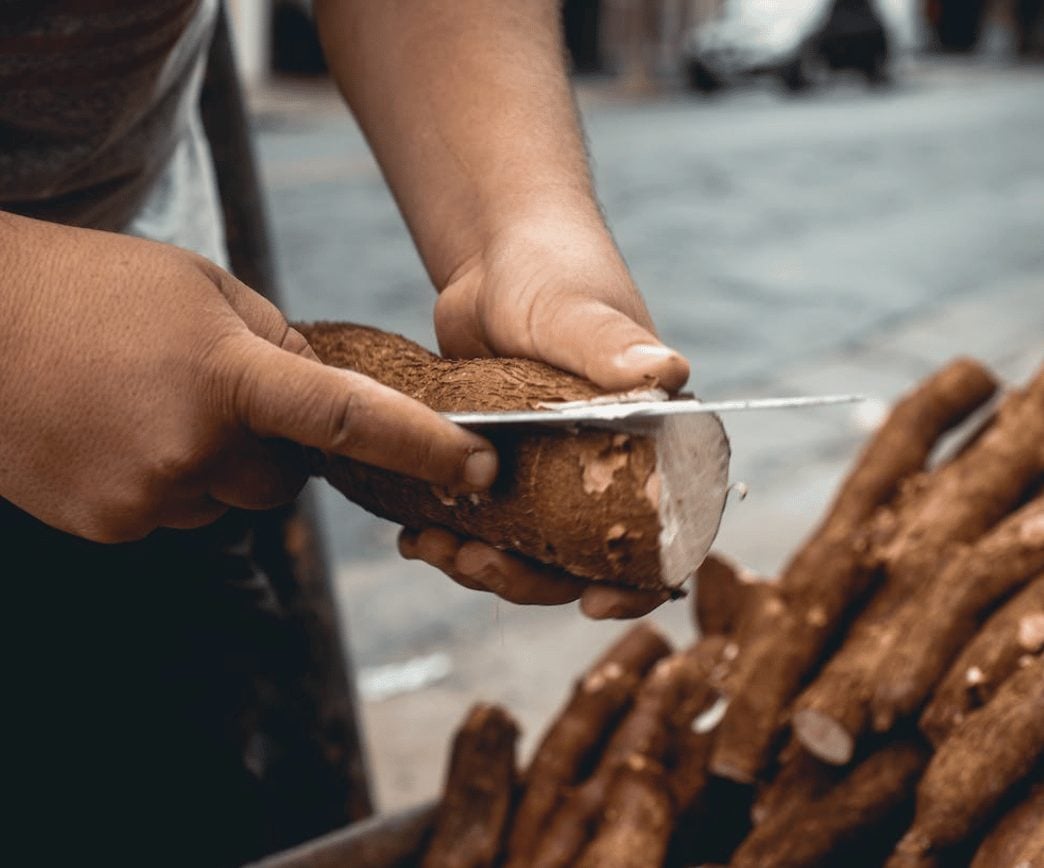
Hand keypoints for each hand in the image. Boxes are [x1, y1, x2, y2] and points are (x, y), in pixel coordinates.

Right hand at [0, 215, 496, 542]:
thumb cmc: (92, 287)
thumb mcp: (203, 287)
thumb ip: (278, 342)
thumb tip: (326, 391)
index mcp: (226, 373)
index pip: (350, 419)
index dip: (425, 446)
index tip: (480, 467)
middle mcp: (193, 446)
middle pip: (286, 477)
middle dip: (277, 447)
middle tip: (227, 396)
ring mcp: (147, 494)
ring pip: (230, 497)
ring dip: (217, 462)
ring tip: (155, 404)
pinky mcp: (109, 525)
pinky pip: (177, 512)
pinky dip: (170, 480)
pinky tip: (122, 432)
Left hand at [407, 215, 690, 618]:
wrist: (494, 254)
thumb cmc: (552, 271)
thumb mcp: (576, 311)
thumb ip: (613, 343)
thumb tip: (670, 374)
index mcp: (653, 441)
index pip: (667, 532)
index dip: (639, 581)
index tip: (592, 604)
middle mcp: (610, 465)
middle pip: (583, 557)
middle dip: (528, 577)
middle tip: (472, 564)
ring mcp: (554, 471)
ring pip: (529, 548)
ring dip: (481, 562)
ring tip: (427, 548)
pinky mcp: (505, 465)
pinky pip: (487, 520)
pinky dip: (455, 534)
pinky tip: (415, 531)